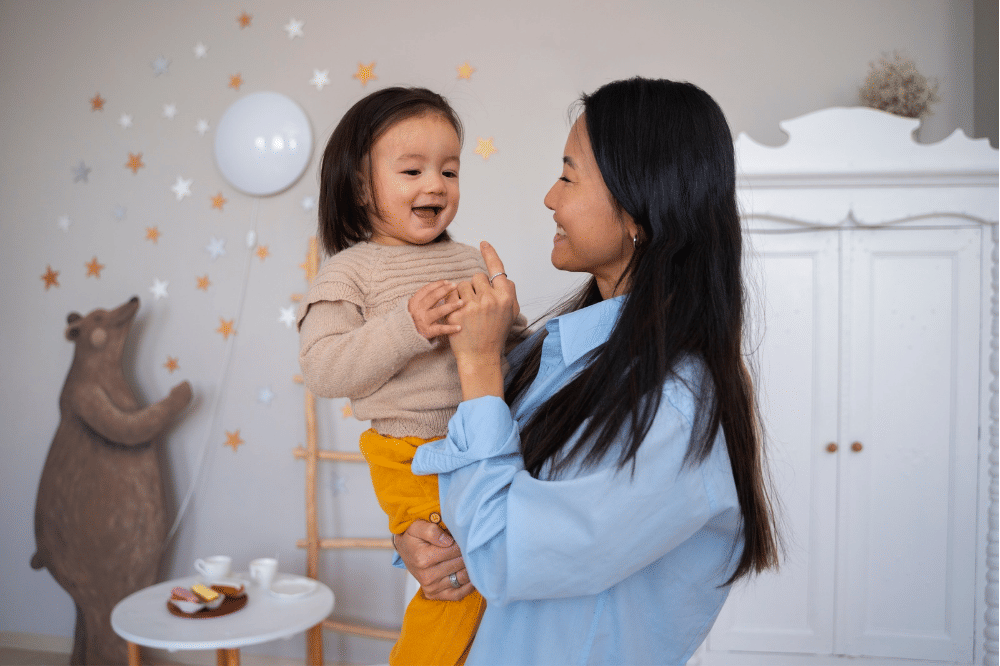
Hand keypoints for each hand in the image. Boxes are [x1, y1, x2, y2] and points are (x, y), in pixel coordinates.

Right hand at [395, 520, 474, 600]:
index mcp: (423, 559)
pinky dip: (468, 587)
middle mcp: (427, 576)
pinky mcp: (435, 594)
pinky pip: (458, 594)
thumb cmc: (412, 538)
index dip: (462, 541)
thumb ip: (432, 531)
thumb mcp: (417, 527)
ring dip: (470, 568)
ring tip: (471, 558)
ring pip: (462, 578)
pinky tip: (472, 576)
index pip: (454, 550)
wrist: (404, 550)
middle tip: (470, 545)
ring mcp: (431, 587)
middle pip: (460, 563)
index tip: (464, 536)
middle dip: (467, 553)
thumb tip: (448, 541)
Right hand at [408, 280, 463, 339]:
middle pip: (433, 297)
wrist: (402, 337)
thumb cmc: (412, 320)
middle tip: (455, 286)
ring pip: (438, 311)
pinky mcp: (427, 332)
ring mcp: (422, 321)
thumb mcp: (413, 307)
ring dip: (451, 306)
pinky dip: (450, 328)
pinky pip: (440, 329)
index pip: (426, 290)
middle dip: (445, 290)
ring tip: (461, 302)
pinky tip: (459, 327)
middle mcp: (417, 310)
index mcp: (414, 302)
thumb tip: (440, 288)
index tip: (447, 282)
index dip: (437, 284)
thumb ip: (423, 300)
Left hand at [446, 242, 519, 399]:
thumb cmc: (495, 334)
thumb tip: (503, 277)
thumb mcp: (511, 314)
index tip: (483, 243)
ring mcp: (473, 306)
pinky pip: (451, 294)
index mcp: (506, 298)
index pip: (497, 269)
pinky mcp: (457, 312)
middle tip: (478, 305)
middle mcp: (491, 299)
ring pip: (462, 284)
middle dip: (475, 287)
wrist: (480, 356)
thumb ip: (509, 293)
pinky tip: (458, 313)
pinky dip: (452, 301)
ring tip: (468, 311)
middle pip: (477, 276)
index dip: (490, 254)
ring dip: (463, 294)